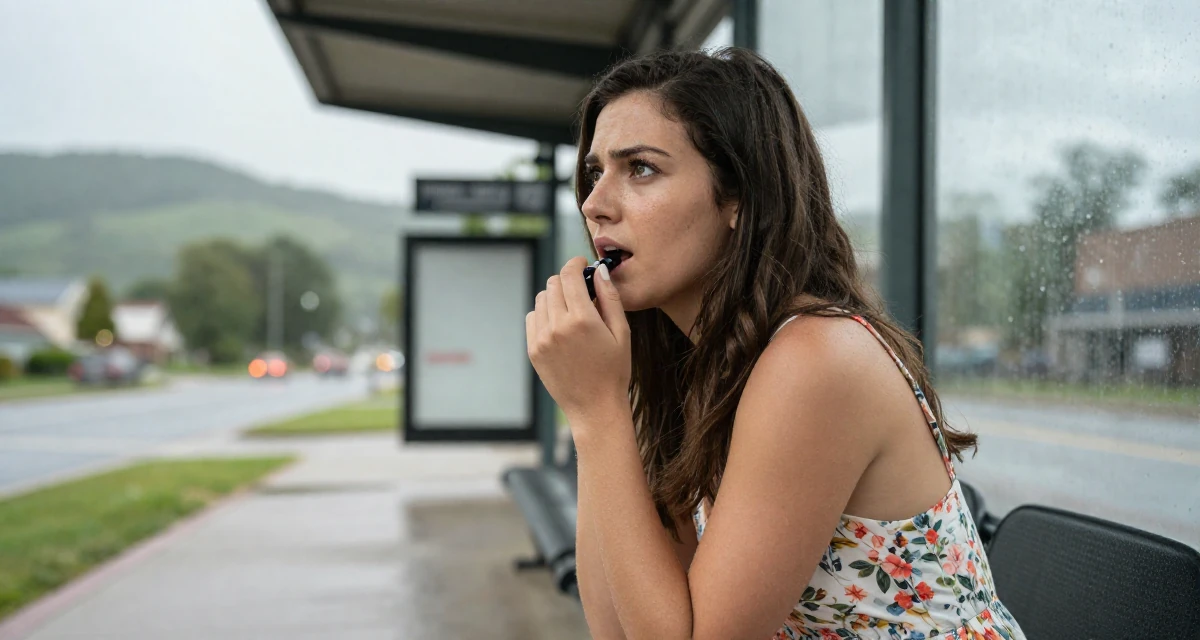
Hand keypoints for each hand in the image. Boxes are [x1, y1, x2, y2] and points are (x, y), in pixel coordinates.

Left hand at [526, 256, 630, 423]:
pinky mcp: (533, 350)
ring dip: (555, 297)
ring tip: (572, 311)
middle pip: (553, 284)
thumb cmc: (614, 370)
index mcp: (582, 319)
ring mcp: (541, 339)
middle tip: (581, 290)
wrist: (594, 408)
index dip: (575, 263)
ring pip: (542, 299)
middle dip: (567, 281)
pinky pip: (533, 318)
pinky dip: (544, 315)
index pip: (569, 275)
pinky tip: (560, 326)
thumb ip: (610, 298)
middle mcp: (558, 326)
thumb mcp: (621, 333)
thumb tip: (599, 270)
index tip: (581, 263)